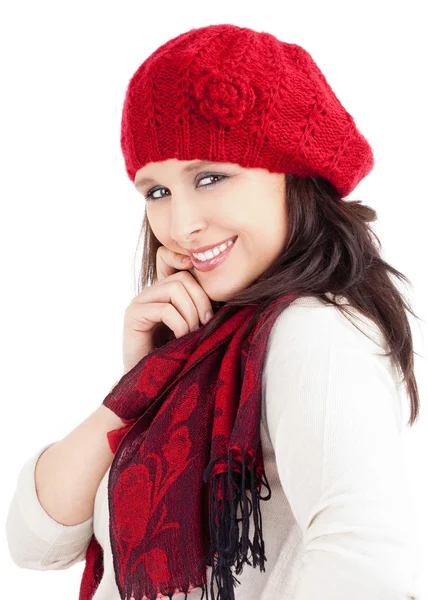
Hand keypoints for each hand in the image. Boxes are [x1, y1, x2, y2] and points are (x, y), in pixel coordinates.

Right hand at [121, 246, 212, 372]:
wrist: (151, 382)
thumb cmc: (176, 356)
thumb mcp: (195, 327)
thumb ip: (203, 309)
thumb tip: (229, 293)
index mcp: (166, 292)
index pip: (183, 268)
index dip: (198, 275)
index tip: (211, 300)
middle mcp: (151, 293)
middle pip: (183, 278)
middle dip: (201, 302)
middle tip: (205, 325)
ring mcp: (140, 301)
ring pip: (175, 288)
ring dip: (191, 314)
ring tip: (192, 334)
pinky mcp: (133, 314)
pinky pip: (165, 309)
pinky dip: (180, 325)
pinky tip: (179, 340)